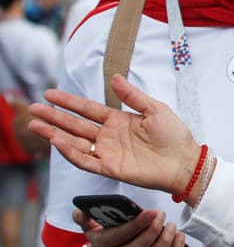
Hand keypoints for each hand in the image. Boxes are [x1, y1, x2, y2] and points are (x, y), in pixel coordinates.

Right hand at [30, 74, 201, 197]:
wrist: (186, 162)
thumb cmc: (175, 136)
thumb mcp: (155, 109)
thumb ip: (133, 96)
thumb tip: (114, 77)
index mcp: (118, 121)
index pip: (87, 110)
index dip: (69, 102)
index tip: (50, 94)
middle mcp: (109, 136)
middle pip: (75, 125)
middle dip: (54, 117)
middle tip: (33, 109)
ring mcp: (108, 153)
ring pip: (75, 143)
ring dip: (55, 134)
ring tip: (36, 125)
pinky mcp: (111, 168)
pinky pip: (85, 161)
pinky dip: (70, 152)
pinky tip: (58, 141)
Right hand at [72, 206, 185, 246]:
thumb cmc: (101, 239)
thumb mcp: (88, 228)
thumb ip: (83, 217)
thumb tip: (81, 210)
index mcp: (102, 244)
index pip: (120, 236)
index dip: (137, 225)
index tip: (151, 212)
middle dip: (153, 231)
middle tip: (162, 214)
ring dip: (165, 242)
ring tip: (172, 225)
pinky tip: (179, 237)